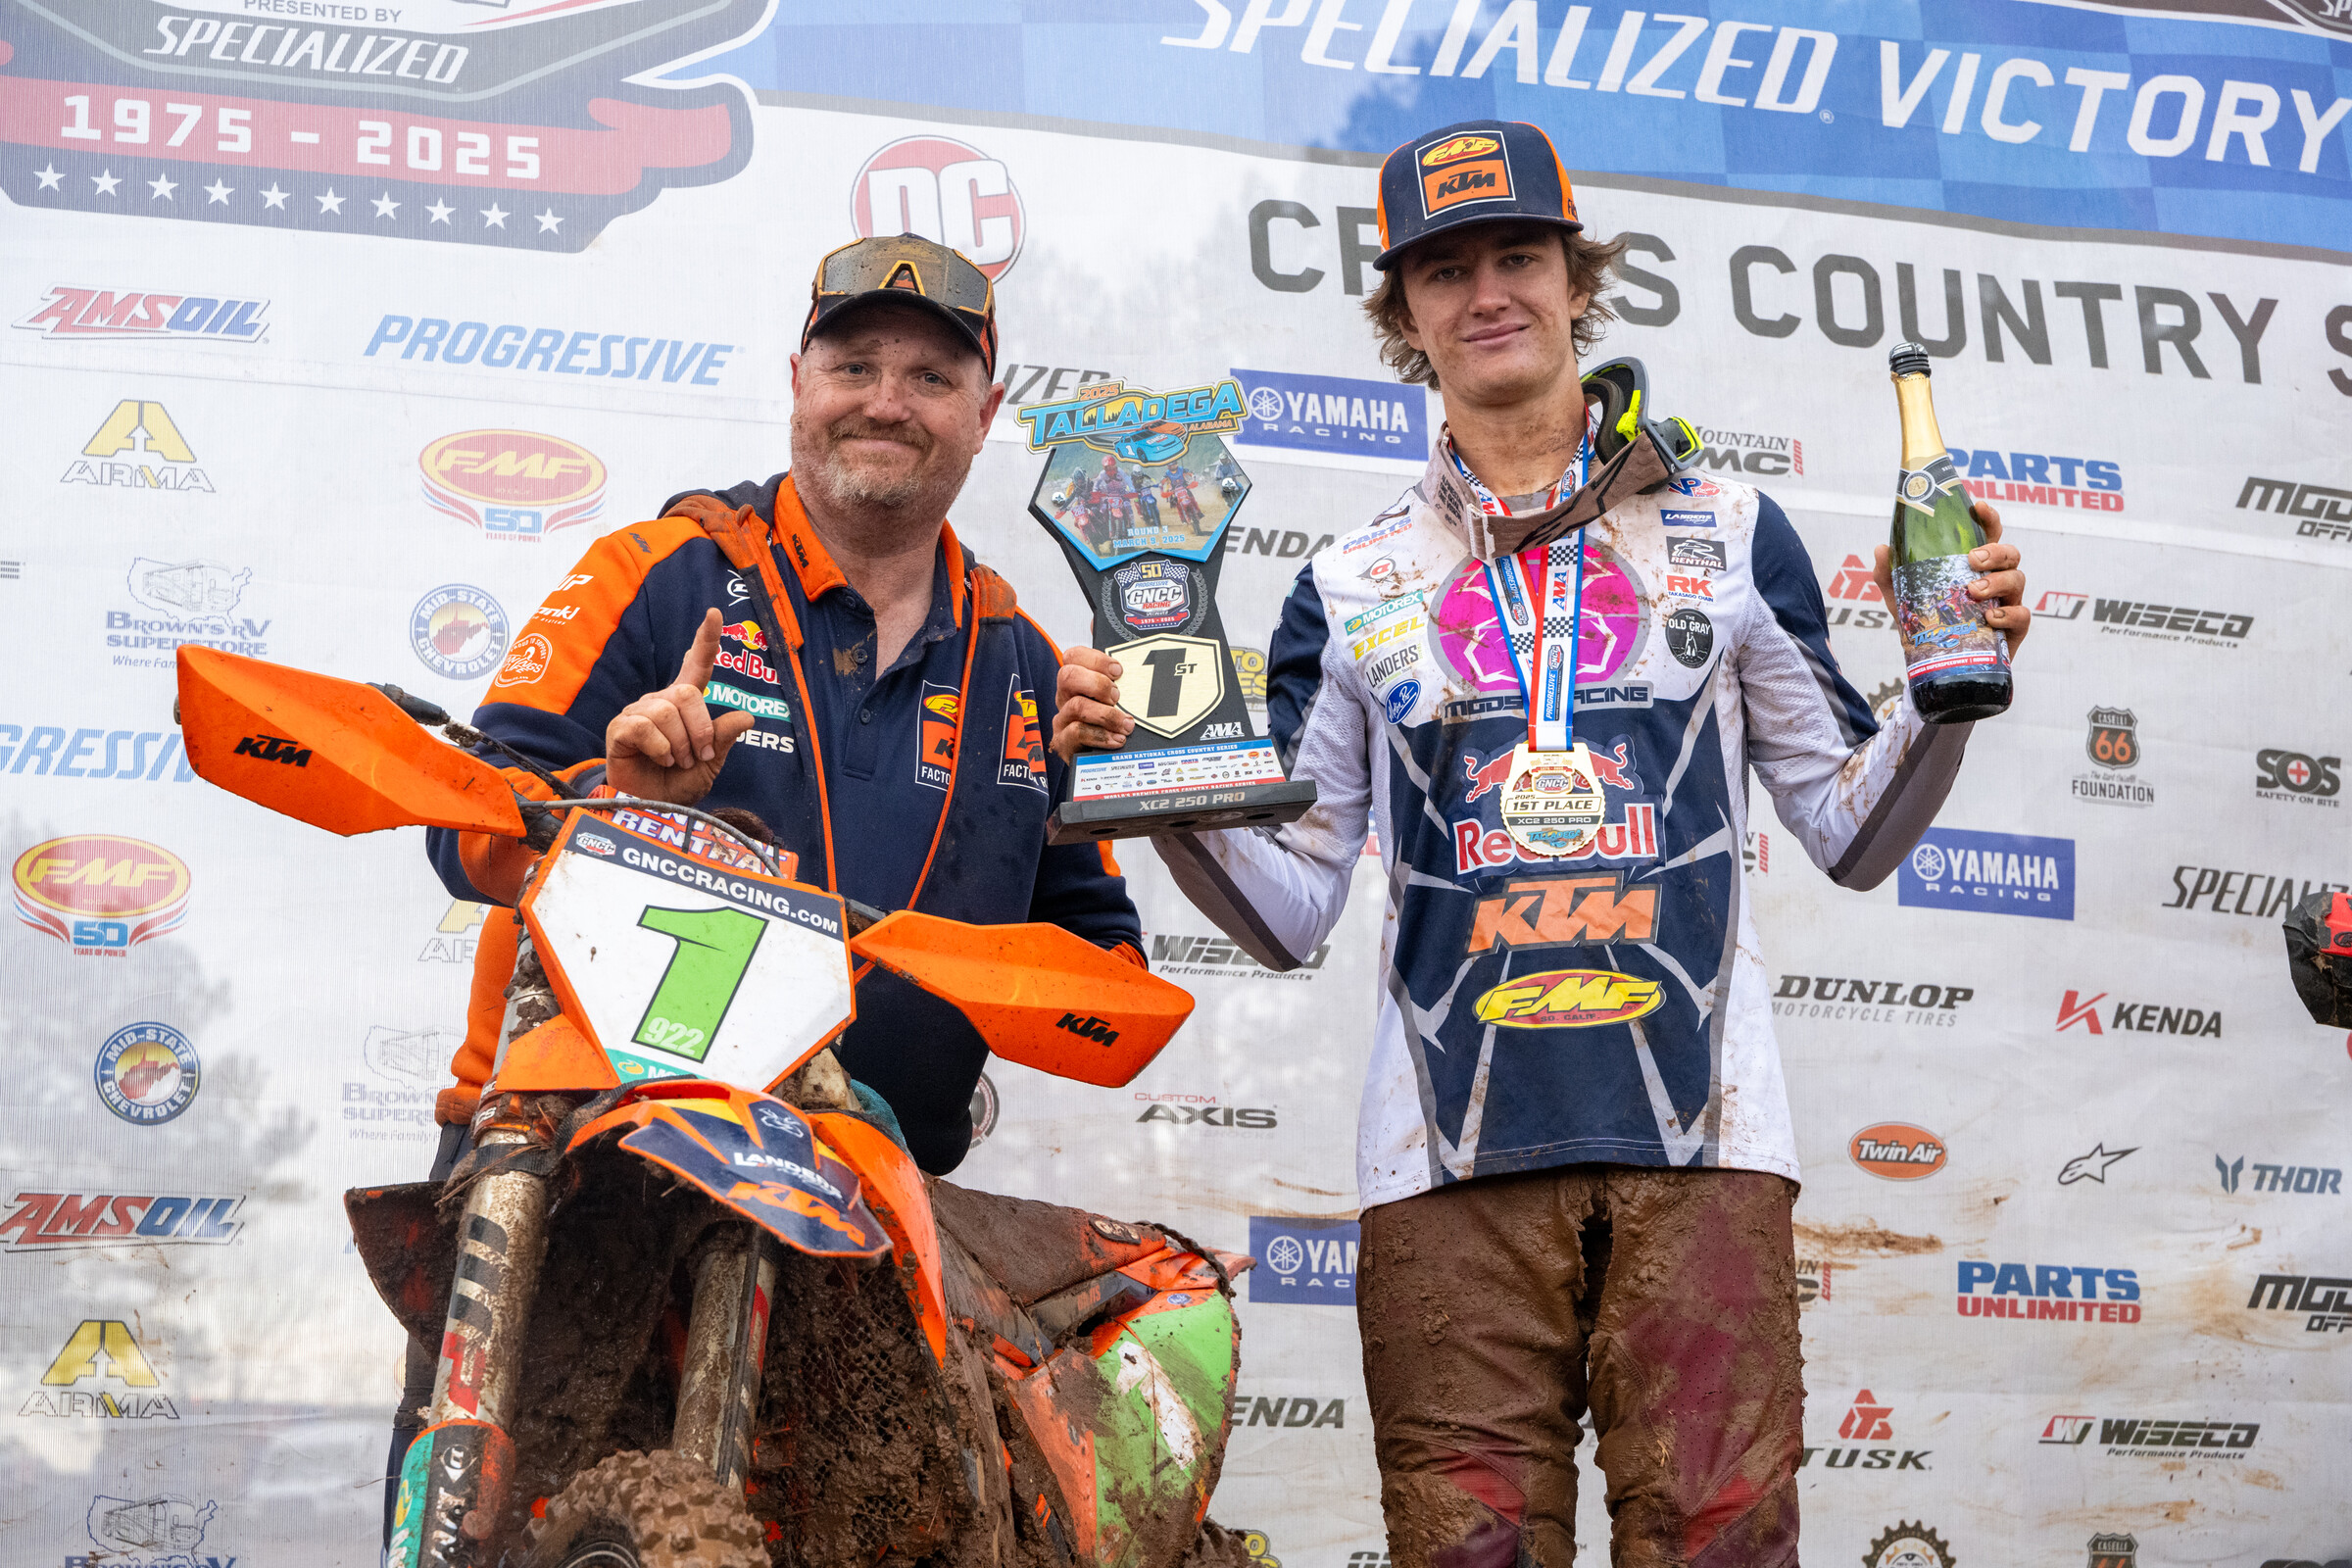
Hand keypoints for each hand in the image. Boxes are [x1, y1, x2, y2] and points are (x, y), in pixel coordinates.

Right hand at [605, 608, 756, 803]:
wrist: (653, 809)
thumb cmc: (679, 784)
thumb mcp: (711, 762)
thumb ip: (724, 737)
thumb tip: (748, 716)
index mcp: (684, 705)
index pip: (696, 666)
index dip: (705, 640)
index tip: (714, 614)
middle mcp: (660, 702)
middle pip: (687, 694)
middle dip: (701, 730)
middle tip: (699, 757)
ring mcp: (637, 713)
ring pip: (667, 712)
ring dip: (680, 745)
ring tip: (676, 763)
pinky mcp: (619, 729)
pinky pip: (644, 727)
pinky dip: (660, 749)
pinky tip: (659, 760)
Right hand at [1051, 645, 1132, 763]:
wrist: (1104, 759)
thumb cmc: (1110, 720)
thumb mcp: (1119, 691)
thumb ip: (1111, 663)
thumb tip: (1096, 621)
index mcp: (1077, 680)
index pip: (1073, 656)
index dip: (1096, 660)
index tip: (1119, 671)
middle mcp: (1065, 696)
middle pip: (1068, 676)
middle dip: (1097, 684)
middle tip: (1118, 697)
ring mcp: (1062, 719)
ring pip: (1077, 706)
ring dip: (1107, 715)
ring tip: (1127, 724)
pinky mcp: (1063, 743)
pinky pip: (1076, 733)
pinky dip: (1101, 735)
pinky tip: (1117, 740)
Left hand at [1874, 500, 2029, 655]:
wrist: (1939, 667)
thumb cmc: (1928, 626)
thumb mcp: (1903, 600)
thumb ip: (1890, 576)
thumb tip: (1881, 549)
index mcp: (1973, 567)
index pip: (1989, 535)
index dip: (1988, 518)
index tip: (1979, 507)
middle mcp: (1995, 580)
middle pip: (2010, 553)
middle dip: (1995, 552)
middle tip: (1973, 560)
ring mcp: (2007, 603)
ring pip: (2018, 579)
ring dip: (1997, 582)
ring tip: (1973, 592)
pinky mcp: (2013, 630)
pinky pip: (2022, 615)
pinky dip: (2008, 614)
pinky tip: (1989, 617)